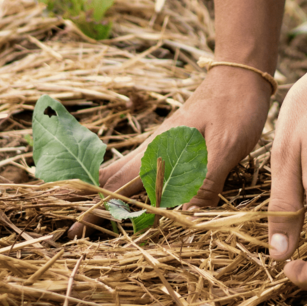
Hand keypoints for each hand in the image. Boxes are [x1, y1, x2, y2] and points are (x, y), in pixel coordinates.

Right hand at [74, 65, 271, 230]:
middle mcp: (150, 150)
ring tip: (81, 210)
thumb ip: (205, 181)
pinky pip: (137, 169)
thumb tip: (186, 218)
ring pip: (119, 173)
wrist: (239, 75)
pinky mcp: (168, 145)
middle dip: (84, 203)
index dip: (93, 209)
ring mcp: (157, 146)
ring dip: (100, 193)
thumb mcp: (226, 147)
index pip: (116, 186)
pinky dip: (121, 183)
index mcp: (157, 153)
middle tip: (67, 228)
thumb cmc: (234, 108)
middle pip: (107, 180)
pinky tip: (123, 192)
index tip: (71, 230)